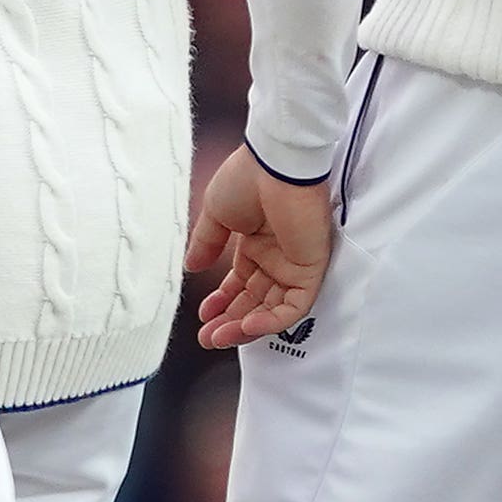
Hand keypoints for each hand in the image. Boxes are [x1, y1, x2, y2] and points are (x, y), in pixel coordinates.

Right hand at [187, 148, 335, 348]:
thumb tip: (191, 267)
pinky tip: (246, 328)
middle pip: (255, 302)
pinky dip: (272, 322)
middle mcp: (276, 258)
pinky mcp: (310, 268)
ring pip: (273, 309)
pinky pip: (294, 306)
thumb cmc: (247, 178)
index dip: (222, 302)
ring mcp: (294, 264)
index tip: (203, 317)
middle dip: (230, 322)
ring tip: (220, 338)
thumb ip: (206, 243)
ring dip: (247, 327)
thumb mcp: (216, 214)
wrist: (275, 163)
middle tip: (208, 338)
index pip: (241, 284)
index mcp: (256, 245)